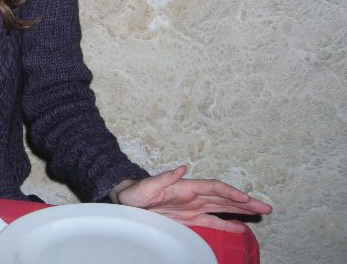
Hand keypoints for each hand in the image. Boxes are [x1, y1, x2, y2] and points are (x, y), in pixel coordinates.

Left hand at [112, 165, 271, 232]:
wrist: (127, 202)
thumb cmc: (136, 192)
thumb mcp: (147, 185)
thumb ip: (164, 177)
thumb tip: (182, 168)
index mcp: (186, 186)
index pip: (214, 188)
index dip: (230, 192)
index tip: (246, 198)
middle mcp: (193, 196)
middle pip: (224, 198)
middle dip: (245, 202)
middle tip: (266, 207)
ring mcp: (193, 207)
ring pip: (223, 208)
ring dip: (241, 211)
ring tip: (261, 213)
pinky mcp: (189, 218)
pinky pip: (212, 221)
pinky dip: (227, 224)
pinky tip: (242, 227)